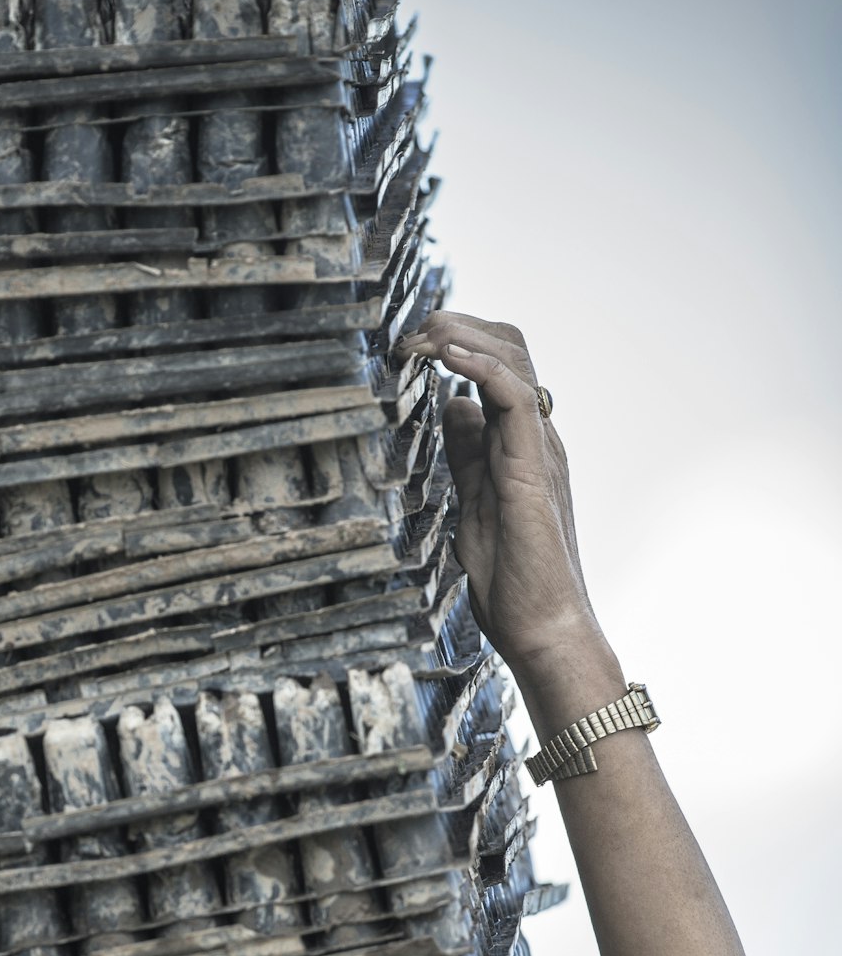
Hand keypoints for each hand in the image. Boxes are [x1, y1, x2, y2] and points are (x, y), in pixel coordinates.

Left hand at [396, 311, 594, 673]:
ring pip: (514, 359)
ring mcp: (540, 448)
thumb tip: (454, 407)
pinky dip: (481, 365)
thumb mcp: (472, 504)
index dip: (458, 343)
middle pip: (510, 348)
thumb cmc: (513, 583)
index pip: (499, 367)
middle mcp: (537, 438)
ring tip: (421, 334)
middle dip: (457, 326)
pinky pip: (517, 395)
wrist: (545, 629)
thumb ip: (467, 455)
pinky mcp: (535, 466)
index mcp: (522, 445)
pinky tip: (448, 356)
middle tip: (410, 333)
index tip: (411, 345)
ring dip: (462, 335)